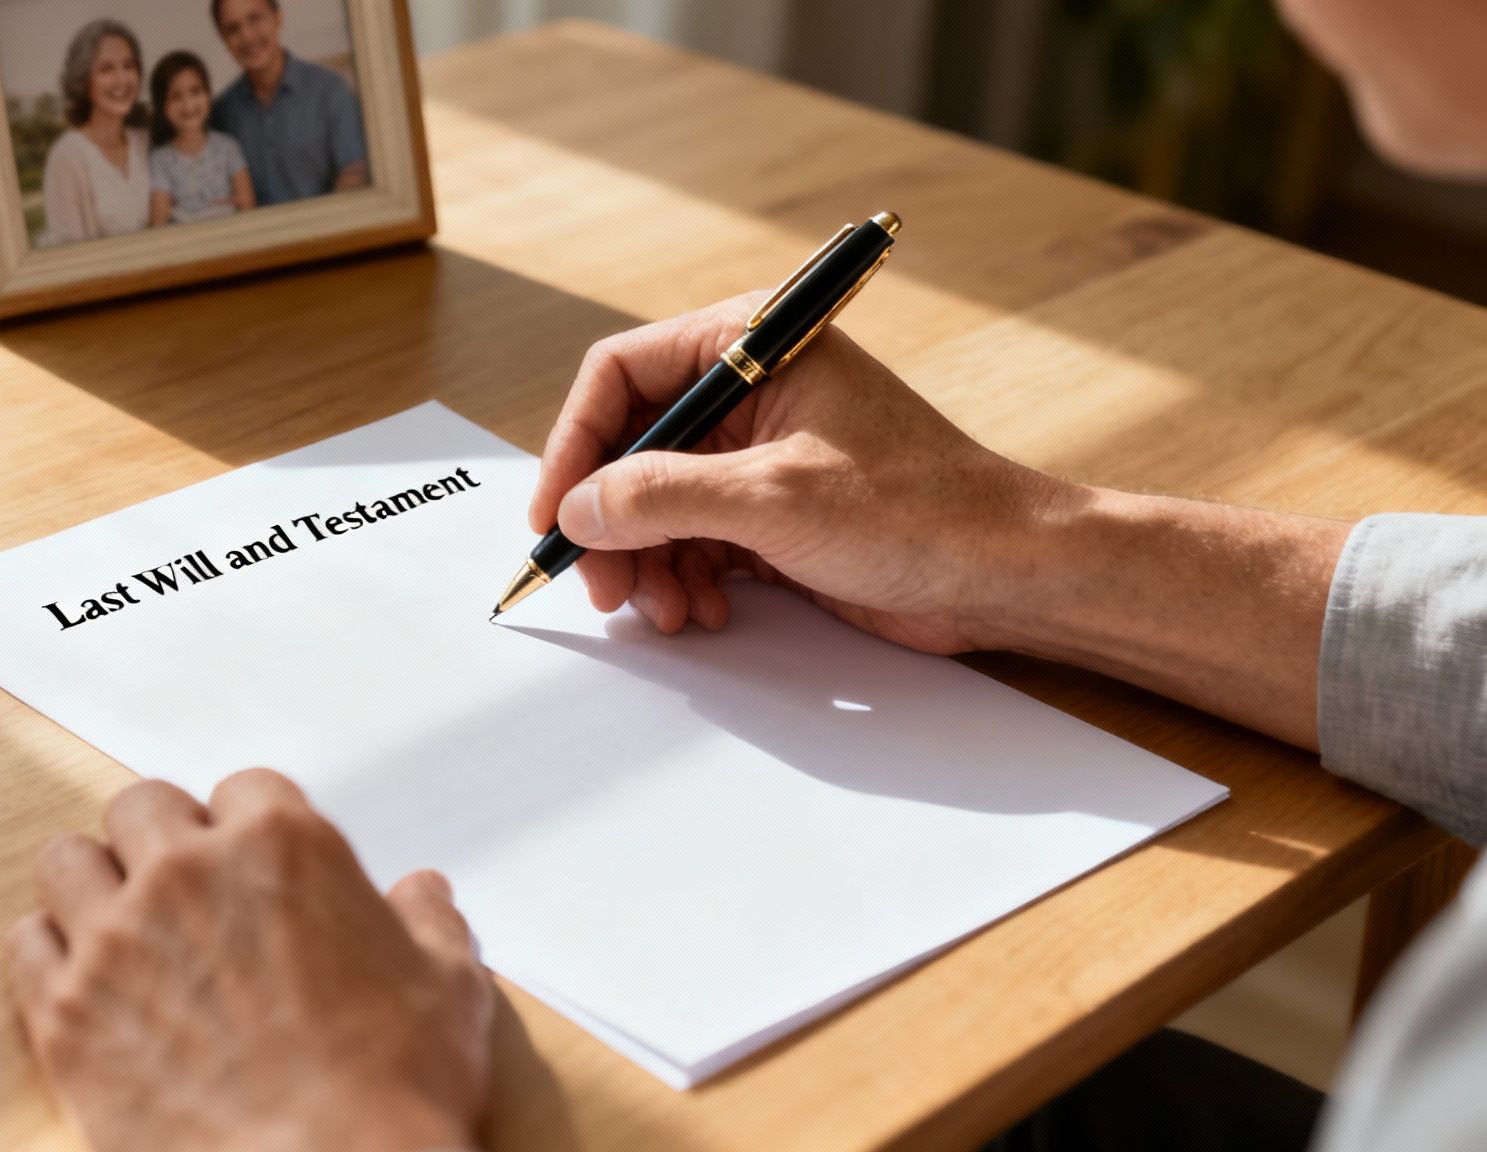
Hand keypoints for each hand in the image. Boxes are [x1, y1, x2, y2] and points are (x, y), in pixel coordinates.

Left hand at [8, 770, 493, 1151]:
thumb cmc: (393, 1090)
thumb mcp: (447, 989)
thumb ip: (430, 924)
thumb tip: (424, 894)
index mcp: (283, 845)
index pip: (244, 789)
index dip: (250, 828)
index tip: (252, 865)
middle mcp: (188, 872)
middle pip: (142, 806)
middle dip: (162, 839)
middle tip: (183, 889)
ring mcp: (117, 938)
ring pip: (67, 860)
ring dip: (93, 882)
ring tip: (119, 922)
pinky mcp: (67, 1012)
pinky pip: (26, 944)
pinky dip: (49, 952)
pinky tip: (80, 977)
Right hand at [530, 294, 1066, 652]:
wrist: (1006, 573)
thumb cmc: (920, 508)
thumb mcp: (774, 496)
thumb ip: (662, 496)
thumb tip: (577, 509)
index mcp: (754, 345)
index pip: (621, 376)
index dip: (575, 446)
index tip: (555, 514)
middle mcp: (750, 390)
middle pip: (631, 448)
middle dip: (610, 522)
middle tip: (604, 586)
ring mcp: (759, 454)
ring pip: (655, 504)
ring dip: (646, 563)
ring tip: (666, 611)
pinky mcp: (772, 512)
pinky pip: (693, 541)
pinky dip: (683, 579)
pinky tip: (702, 611)